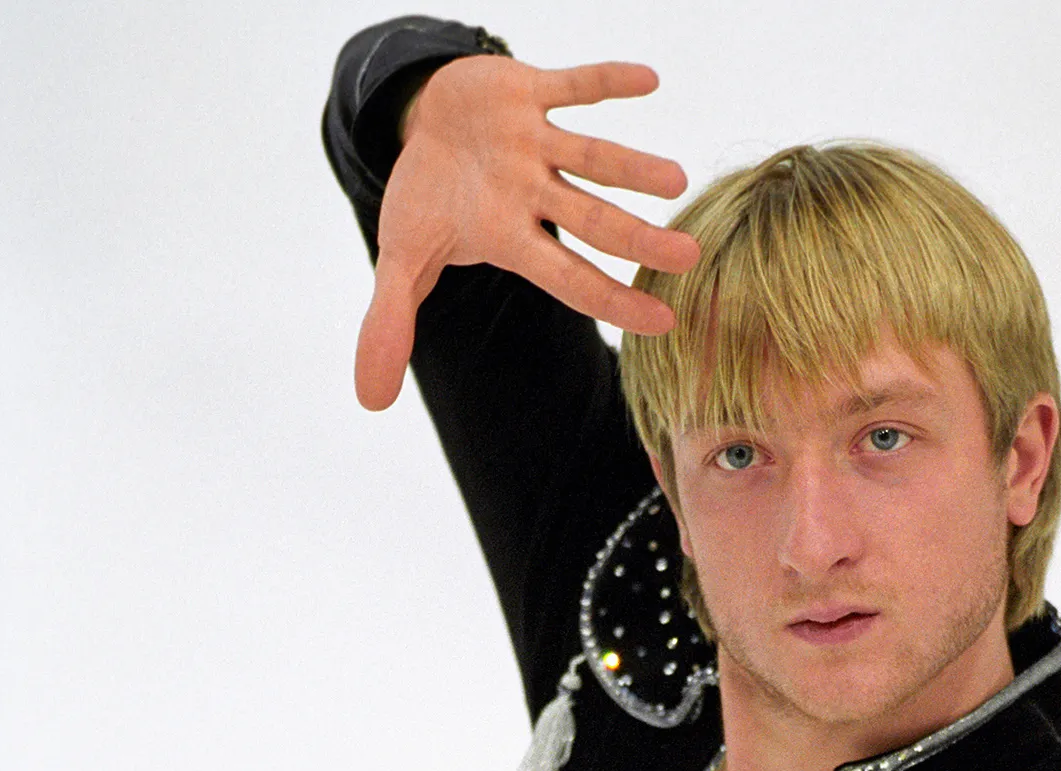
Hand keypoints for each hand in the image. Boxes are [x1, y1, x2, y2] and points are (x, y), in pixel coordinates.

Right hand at [357, 54, 700, 409]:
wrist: (425, 120)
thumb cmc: (428, 196)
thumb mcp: (400, 256)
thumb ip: (391, 323)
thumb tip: (371, 401)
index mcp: (513, 237)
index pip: (570, 278)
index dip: (613, 299)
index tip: (664, 322)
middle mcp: (537, 194)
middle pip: (596, 221)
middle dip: (640, 238)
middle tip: (689, 255)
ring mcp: (539, 144)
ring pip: (594, 157)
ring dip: (633, 167)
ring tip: (677, 180)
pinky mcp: (532, 93)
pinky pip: (575, 85)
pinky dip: (606, 80)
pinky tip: (649, 80)